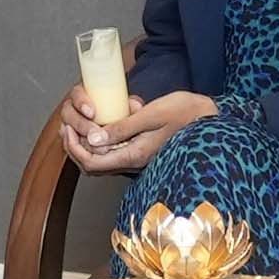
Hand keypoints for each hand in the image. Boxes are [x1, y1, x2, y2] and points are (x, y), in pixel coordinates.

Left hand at [57, 88, 213, 175]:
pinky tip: (106, 121)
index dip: (74, 148)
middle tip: (68, 126)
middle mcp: (134, 162)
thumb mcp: (151, 114)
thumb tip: (93, 138)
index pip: (92, 162)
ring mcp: (138, 159)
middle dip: (75, 148)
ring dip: (87, 145)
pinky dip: (103, 140)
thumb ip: (122, 128)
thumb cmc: (185, 112)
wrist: (210, 119)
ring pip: (102, 160)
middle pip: (92, 166)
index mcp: (134, 155)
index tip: (69, 128)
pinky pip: (114, 152)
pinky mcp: (141, 152)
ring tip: (81, 123)